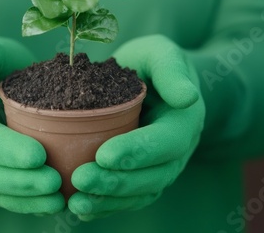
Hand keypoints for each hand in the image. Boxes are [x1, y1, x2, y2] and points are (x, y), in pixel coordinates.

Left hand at [68, 35, 204, 219]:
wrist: (154, 82)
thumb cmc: (153, 64)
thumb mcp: (161, 54)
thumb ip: (171, 70)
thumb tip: (187, 96)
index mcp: (184, 121)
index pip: (166, 142)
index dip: (137, 152)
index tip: (103, 155)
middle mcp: (177, 151)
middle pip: (153, 176)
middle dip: (116, 181)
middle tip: (80, 179)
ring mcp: (162, 167)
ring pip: (140, 193)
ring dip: (109, 201)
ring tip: (76, 202)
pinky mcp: (144, 176)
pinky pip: (129, 197)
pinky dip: (106, 206)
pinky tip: (80, 210)